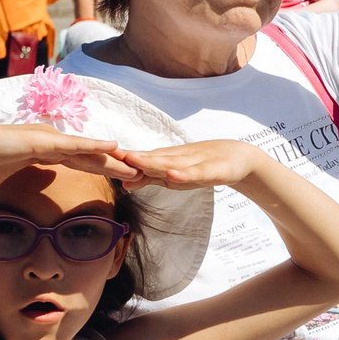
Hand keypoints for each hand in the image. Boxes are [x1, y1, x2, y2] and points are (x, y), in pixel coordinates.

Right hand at [0, 123, 137, 182]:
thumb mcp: (17, 167)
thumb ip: (37, 168)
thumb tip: (51, 174)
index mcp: (48, 148)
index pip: (82, 160)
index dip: (103, 168)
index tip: (122, 176)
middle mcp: (52, 140)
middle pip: (91, 155)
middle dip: (115, 164)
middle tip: (140, 172)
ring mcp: (48, 138)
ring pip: (88, 150)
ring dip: (113, 158)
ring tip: (135, 164)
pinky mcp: (42, 141)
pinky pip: (73, 145)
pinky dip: (94, 146)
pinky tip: (112, 147)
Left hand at [115, 138, 276, 192]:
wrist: (240, 160)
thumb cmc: (206, 165)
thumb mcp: (176, 175)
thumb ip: (152, 178)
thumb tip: (125, 184)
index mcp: (167, 163)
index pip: (140, 161)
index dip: (121, 159)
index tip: (98, 156)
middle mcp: (177, 161)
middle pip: (150, 160)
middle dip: (129, 159)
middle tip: (109, 155)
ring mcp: (193, 165)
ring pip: (169, 164)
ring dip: (150, 162)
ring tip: (134, 160)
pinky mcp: (211, 171)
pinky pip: (195, 174)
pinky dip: (183, 175)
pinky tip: (173, 175)